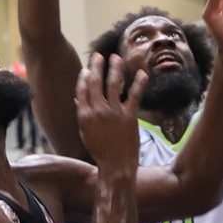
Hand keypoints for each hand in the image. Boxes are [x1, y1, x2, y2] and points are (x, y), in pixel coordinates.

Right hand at [76, 55, 146, 177]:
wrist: (116, 166)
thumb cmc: (100, 151)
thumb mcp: (86, 133)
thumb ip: (83, 115)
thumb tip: (79, 100)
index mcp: (84, 115)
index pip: (82, 89)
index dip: (84, 77)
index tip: (87, 69)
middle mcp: (98, 110)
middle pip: (96, 82)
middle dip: (97, 66)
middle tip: (99, 56)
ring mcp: (114, 112)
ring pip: (114, 83)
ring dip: (115, 68)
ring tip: (117, 57)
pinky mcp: (129, 115)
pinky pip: (135, 95)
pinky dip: (140, 82)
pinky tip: (143, 73)